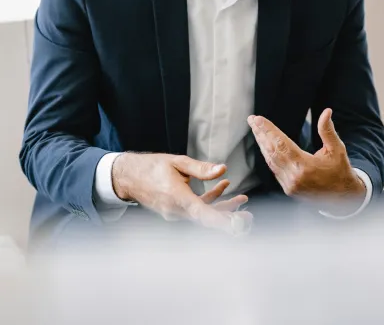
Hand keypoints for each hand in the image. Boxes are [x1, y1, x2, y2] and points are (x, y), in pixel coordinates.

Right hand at [112, 153, 251, 234]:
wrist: (129, 177)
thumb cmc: (152, 167)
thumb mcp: (177, 162)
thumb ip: (201, 168)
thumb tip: (222, 169)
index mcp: (177, 198)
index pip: (202, 214)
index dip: (221, 221)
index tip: (237, 224)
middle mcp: (176, 210)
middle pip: (207, 219)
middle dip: (229, 218)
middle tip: (249, 218)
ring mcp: (176, 213)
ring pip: (205, 214)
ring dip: (224, 208)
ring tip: (243, 199)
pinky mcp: (176, 211)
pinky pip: (197, 209)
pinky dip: (211, 201)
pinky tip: (223, 186)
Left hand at [248, 109, 365, 212]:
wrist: (344, 197)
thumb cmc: (340, 171)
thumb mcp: (337, 149)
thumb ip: (328, 131)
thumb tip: (326, 112)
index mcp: (304, 166)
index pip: (281, 144)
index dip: (268, 130)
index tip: (258, 119)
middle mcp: (294, 177)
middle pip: (272, 151)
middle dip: (261, 134)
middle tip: (252, 120)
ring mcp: (289, 185)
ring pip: (270, 161)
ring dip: (262, 144)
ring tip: (256, 130)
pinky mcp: (288, 189)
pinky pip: (274, 169)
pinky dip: (268, 156)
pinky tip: (265, 146)